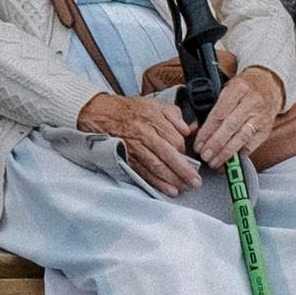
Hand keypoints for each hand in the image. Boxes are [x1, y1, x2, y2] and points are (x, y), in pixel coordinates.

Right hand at [77, 90, 200, 196]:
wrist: (99, 113)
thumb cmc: (129, 110)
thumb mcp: (154, 104)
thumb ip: (174, 116)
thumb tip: (189, 130)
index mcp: (153, 119)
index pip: (175, 139)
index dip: (185, 151)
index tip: (190, 157)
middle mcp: (144, 134)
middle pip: (168, 155)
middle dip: (184, 171)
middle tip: (196, 182)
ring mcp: (134, 148)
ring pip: (157, 166)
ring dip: (172, 179)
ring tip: (184, 188)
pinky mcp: (126, 158)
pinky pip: (144, 173)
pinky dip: (157, 183)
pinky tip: (168, 190)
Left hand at [192, 65, 284, 166]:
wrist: (269, 85)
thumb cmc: (243, 89)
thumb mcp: (225, 90)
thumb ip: (210, 108)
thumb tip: (194, 129)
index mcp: (238, 89)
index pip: (219, 114)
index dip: (207, 132)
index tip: (198, 144)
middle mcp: (251, 102)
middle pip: (231, 126)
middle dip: (216, 144)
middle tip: (205, 156)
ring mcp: (261, 116)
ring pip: (242, 137)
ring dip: (227, 153)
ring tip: (215, 162)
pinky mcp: (267, 128)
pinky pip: (252, 144)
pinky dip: (240, 154)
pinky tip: (230, 160)